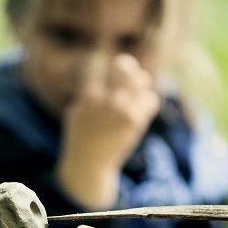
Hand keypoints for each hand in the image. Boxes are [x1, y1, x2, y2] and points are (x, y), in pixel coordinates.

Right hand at [57, 53, 159, 208]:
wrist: (90, 165)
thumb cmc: (81, 136)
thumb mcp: (76, 111)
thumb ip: (87, 91)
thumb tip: (102, 71)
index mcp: (88, 96)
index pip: (96, 62)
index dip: (100, 63)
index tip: (102, 72)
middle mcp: (107, 101)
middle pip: (123, 66)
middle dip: (125, 66)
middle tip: (124, 72)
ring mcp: (123, 111)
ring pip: (141, 80)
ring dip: (140, 81)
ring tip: (135, 89)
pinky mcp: (136, 122)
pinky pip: (151, 100)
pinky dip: (147, 100)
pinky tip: (139, 107)